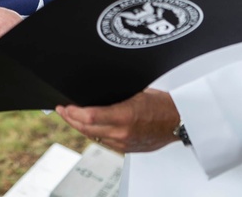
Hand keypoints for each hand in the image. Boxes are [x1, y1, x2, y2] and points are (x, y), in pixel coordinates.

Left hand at [56, 88, 180, 152]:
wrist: (179, 121)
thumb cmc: (162, 104)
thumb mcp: (136, 92)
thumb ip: (115, 95)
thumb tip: (95, 93)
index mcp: (125, 115)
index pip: (90, 117)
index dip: (73, 112)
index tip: (64, 105)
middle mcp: (123, 132)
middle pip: (87, 129)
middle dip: (71, 119)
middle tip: (62, 110)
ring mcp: (124, 143)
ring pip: (94, 137)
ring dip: (80, 127)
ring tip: (70, 117)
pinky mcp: (127, 149)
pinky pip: (104, 142)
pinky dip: (93, 134)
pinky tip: (88, 127)